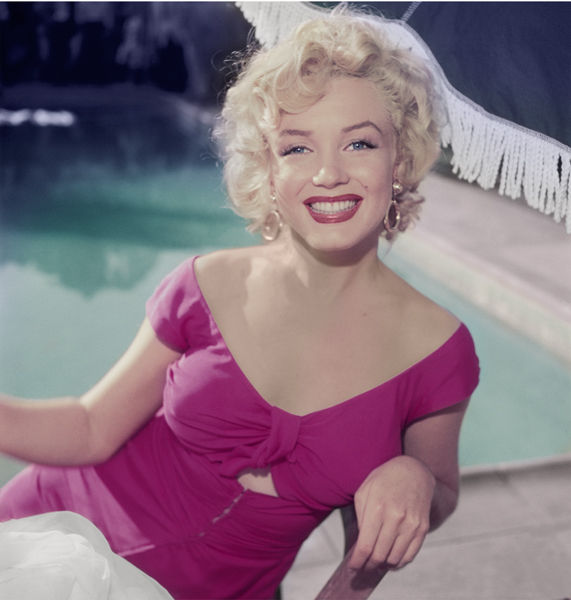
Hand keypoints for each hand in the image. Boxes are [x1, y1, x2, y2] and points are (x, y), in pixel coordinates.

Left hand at [349, 455, 434, 570]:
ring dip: (383, 566)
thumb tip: (360, 544)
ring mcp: (411, 524)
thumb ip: (360, 518)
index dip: (357, 561)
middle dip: (368, 565)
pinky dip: (398, 563)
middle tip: (362, 566)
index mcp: (377, 507)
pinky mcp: (423, 528)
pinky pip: (410, 555)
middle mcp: (396, 517)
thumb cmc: (384, 480)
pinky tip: (390, 559)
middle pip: (379, 556)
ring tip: (375, 562)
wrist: (413, 471)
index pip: (365, 546)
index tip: (352, 567)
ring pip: (394, 559)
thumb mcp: (365, 491)